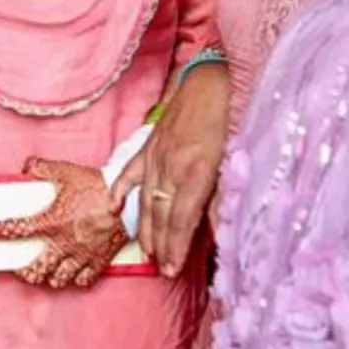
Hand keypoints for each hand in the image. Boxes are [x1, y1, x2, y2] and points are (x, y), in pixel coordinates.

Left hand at [0, 157, 125, 289]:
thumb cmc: (96, 186)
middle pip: (33, 270)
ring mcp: (80, 256)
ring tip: (42, 270)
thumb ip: (40, 168)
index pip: (10, 229)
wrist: (129, 201)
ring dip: (46, 277)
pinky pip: (81, 280)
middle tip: (15, 266)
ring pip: (56, 280)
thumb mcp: (65, 170)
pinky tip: (69, 271)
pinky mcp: (98, 262)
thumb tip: (26, 168)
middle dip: (20, 272)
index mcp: (50, 221)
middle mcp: (62, 243)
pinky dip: (73, 278)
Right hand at [112, 61, 229, 278]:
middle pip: (162, 214)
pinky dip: (119, 189)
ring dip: (145, 227)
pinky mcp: (148, 145)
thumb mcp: (236, 159)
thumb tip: (224, 232)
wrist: (209, 79)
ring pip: (146, 198)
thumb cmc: (231, 118)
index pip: (183, 219)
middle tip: (161, 270)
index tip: (172, 269)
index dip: (177, 247)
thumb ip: (226, 197)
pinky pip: (129, 170)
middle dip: (162, 245)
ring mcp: (156, 155)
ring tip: (146, 251)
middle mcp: (172, 166)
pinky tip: (112, 207)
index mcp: (198, 170)